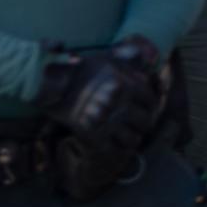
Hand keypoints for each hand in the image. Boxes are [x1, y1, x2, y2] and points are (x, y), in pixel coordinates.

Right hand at [38, 37, 161, 149]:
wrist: (54, 86)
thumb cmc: (82, 69)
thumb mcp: (108, 58)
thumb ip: (130, 57)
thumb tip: (149, 57)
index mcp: (127, 85)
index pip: (152, 101)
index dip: (152, 106)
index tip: (148, 109)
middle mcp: (120, 104)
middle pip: (145, 122)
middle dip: (144, 124)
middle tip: (139, 124)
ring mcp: (107, 121)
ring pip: (133, 140)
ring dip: (132, 139)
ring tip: (129, 135)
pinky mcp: (93, 136)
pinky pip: (114, 150)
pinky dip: (118, 149)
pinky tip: (116, 143)